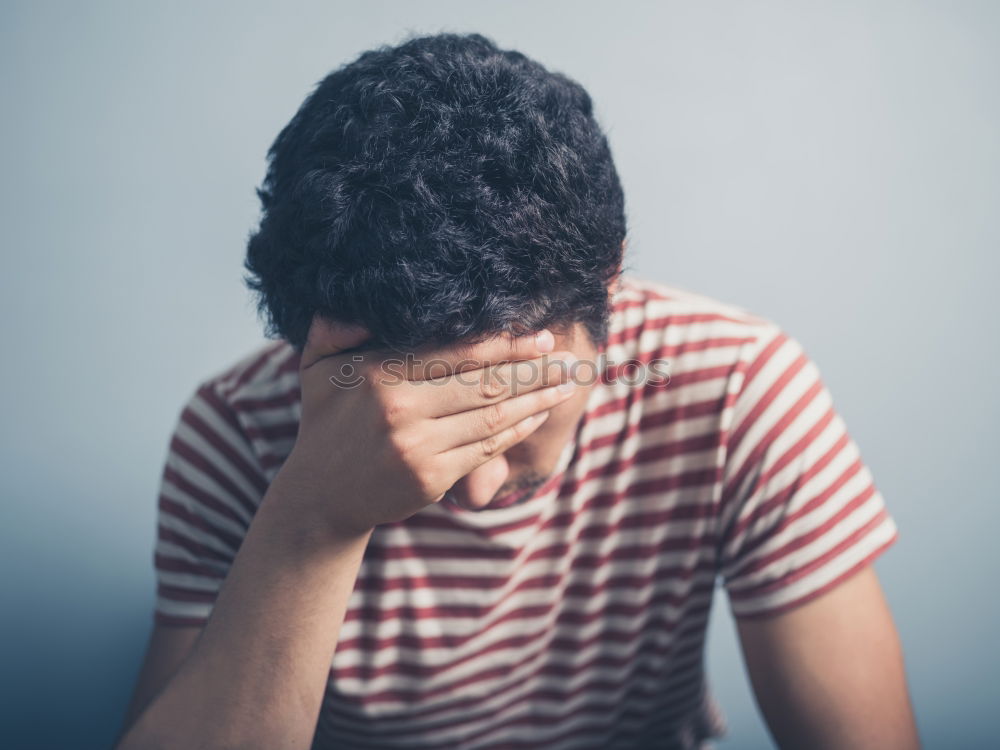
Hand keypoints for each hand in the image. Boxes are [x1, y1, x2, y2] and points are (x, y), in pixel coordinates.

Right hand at [270, 317, 577, 536]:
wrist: (320, 497)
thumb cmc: (325, 423)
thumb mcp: (315, 368)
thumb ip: (332, 327)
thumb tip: (356, 296)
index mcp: (377, 374)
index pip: (455, 353)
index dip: (503, 344)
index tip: (539, 335)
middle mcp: (400, 409)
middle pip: (482, 383)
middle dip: (532, 369)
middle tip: (567, 356)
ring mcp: (417, 447)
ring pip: (491, 416)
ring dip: (535, 399)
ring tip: (565, 384)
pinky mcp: (432, 478)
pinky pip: (485, 449)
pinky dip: (516, 431)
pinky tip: (537, 415)